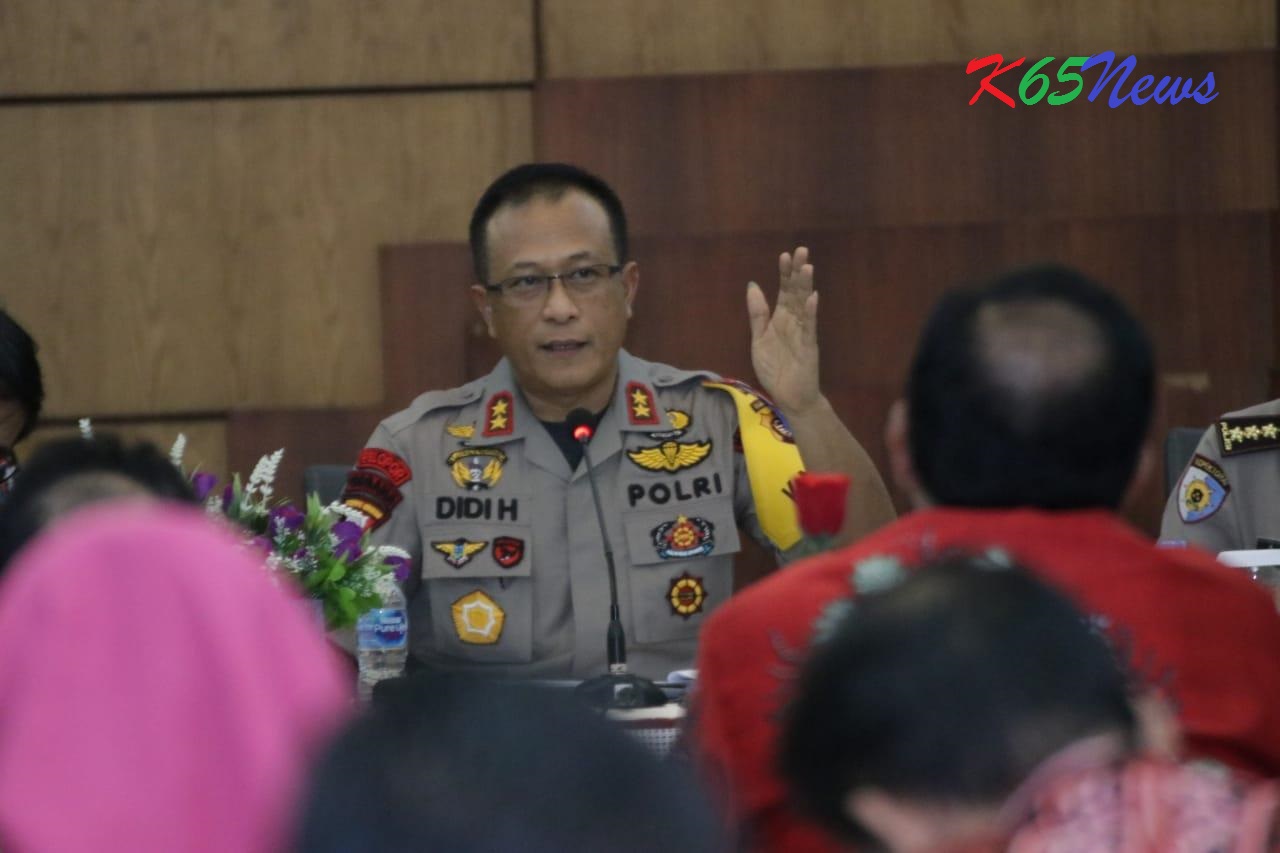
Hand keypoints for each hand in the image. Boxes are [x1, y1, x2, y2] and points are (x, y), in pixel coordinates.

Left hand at [747, 246, 820, 414]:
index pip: (784, 291)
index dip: (784, 274)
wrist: (789, 397)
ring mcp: (803, 333)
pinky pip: (810, 328)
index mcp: (781, 319)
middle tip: (801, 250)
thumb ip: (757, 314)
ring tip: (807, 267)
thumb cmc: (775, 370)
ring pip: (804, 305)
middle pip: (796, 292)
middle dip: (797, 272)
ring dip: (805, 286)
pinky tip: (812, 297)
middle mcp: (794, 322)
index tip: (784, 255)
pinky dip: (811, 313)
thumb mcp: (758, 339)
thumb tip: (753, 286)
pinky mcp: (809, 347)